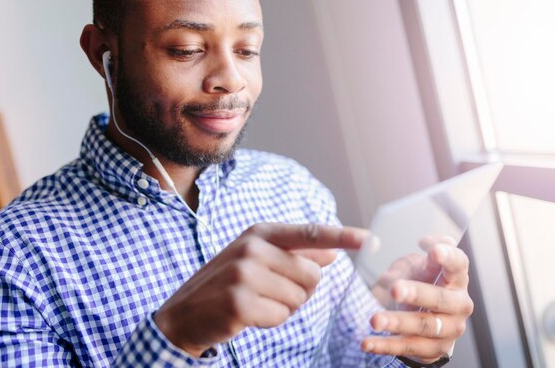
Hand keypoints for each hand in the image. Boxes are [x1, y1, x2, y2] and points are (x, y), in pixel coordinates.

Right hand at [154, 222, 367, 356]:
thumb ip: (294, 254)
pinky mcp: (240, 302)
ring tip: (256, 301)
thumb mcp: (257, 259)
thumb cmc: (227, 284)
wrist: (184, 314)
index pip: (310, 233)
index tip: (370, 239)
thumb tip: (330, 253)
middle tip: (269, 291)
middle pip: (312, 275)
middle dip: (299, 290)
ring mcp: (245, 274)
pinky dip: (271, 321)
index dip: (343, 236)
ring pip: (299, 298)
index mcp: (261, 233)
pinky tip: (248, 315)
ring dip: (284, 307)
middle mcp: (253, 248)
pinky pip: (282, 316)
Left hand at [362, 242, 473, 362]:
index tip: (433, 251)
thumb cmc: (424, 284)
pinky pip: (407, 347)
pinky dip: (385, 345)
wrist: (429, 323)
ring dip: (397, 322)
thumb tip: (427, 242)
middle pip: (440, 298)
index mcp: (457, 279)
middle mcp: (459, 304)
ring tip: (375, 320)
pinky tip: (367, 342)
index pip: (459, 264)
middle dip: (416, 293)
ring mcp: (449, 329)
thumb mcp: (422, 266)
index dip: (448, 257)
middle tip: (395, 289)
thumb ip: (424, 256)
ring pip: (423, 326)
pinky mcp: (433, 349)